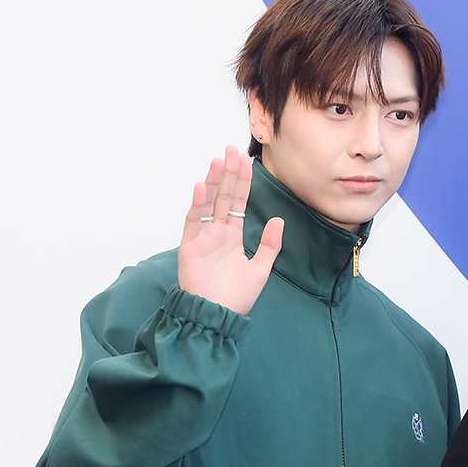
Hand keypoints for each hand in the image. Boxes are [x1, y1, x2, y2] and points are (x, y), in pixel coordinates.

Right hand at [178, 145, 283, 314]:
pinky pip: (193, 221)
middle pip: (223, 196)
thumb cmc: (235, 298)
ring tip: (219, 160)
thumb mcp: (260, 270)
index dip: (242, 182)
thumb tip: (278, 220)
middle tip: (232, 149)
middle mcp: (216, 233)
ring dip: (213, 181)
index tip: (247, 161)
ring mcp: (202, 237)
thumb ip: (269, 246)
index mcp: (232, 236)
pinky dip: (197, 204)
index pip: (238, 203)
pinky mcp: (190, 246)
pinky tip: (202, 186)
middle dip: (228, 173)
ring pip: (208, 203)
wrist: (216, 317)